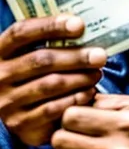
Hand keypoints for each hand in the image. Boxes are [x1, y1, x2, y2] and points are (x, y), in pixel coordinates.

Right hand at [0, 16, 105, 145]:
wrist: (15, 109)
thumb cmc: (30, 72)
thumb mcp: (28, 52)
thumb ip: (48, 39)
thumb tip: (82, 26)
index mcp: (0, 50)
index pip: (22, 32)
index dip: (51, 26)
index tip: (80, 25)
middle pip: (41, 61)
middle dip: (75, 56)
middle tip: (100, 55)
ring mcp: (7, 102)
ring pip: (49, 85)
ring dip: (79, 78)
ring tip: (97, 73)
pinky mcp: (20, 123)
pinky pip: (52, 110)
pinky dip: (74, 99)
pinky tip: (89, 92)